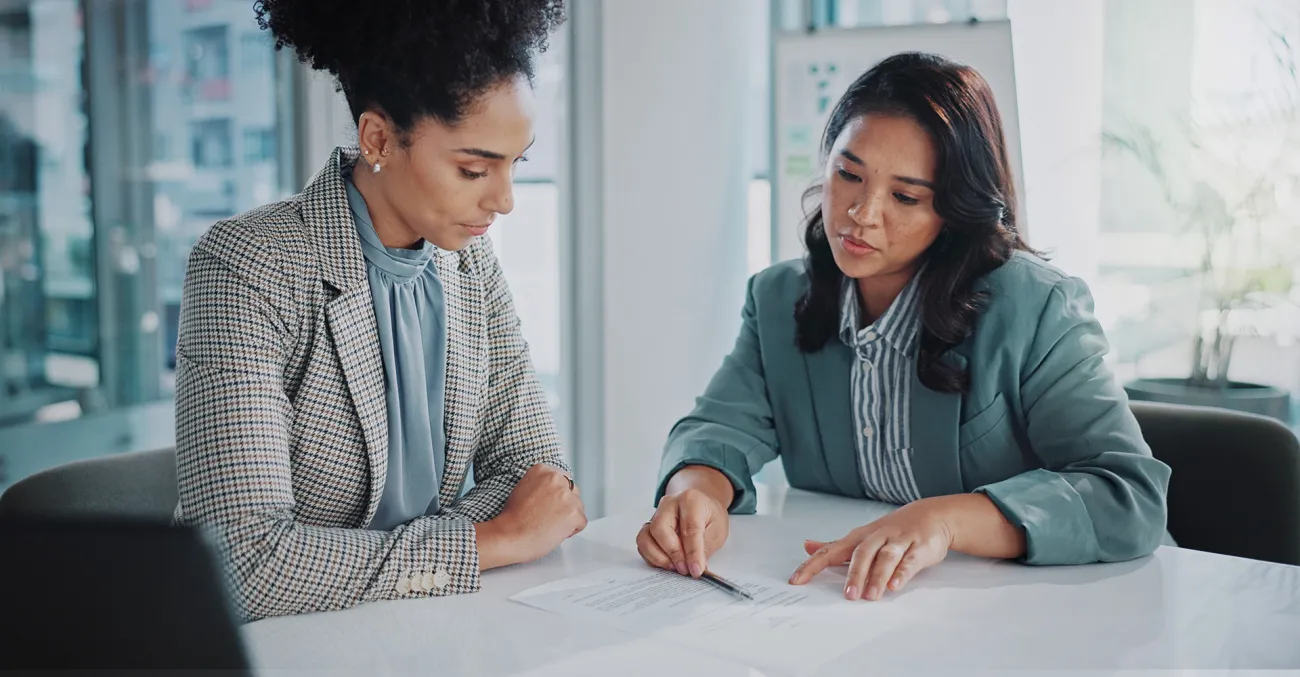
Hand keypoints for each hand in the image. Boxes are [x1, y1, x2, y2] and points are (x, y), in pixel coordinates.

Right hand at [478, 464, 586, 569]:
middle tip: (548, 517)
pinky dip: (572, 531)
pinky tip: (554, 532)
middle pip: (573, 492)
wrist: (509, 536)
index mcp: (543, 470)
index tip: (547, 505)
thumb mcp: (522, 488)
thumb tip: (554, 493)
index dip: (556, 496)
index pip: (563, 480)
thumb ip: (541, 485)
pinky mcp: (574, 513)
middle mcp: (557, 479)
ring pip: (579, 507)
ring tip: (548, 525)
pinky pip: (582, 523)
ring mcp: (567, 496)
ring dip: (568, 518)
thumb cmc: (512, 519)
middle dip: (565, 505)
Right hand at [637, 466, 732, 577]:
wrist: (701, 506)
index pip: (689, 528)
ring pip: (645, 536)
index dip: (692, 552)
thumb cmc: (710, 516)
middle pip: (660, 529)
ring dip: (658, 557)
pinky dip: (652, 557)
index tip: (696, 570)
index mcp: (690, 500)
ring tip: (674, 567)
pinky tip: (666, 563)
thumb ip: (705, 549)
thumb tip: (695, 568)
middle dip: (672, 553)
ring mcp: (655, 515)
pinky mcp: (648, 527)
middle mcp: (669, 504)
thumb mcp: (718, 531)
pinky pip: (643, 544)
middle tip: (684, 569)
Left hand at [789, 497, 954, 600]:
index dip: (812, 565)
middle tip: (848, 596)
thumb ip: (834, 546)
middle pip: (861, 554)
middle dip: (854, 574)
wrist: (931, 515)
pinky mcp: (919, 548)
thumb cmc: (891, 530)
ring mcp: (898, 541)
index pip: (830, 551)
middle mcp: (876, 537)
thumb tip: (807, 546)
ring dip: (877, 576)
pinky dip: (902, 573)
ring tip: (871, 595)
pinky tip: (895, 586)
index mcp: (858, 537)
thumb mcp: (860, 536)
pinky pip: (909, 560)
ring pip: (886, 557)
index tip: (797, 580)